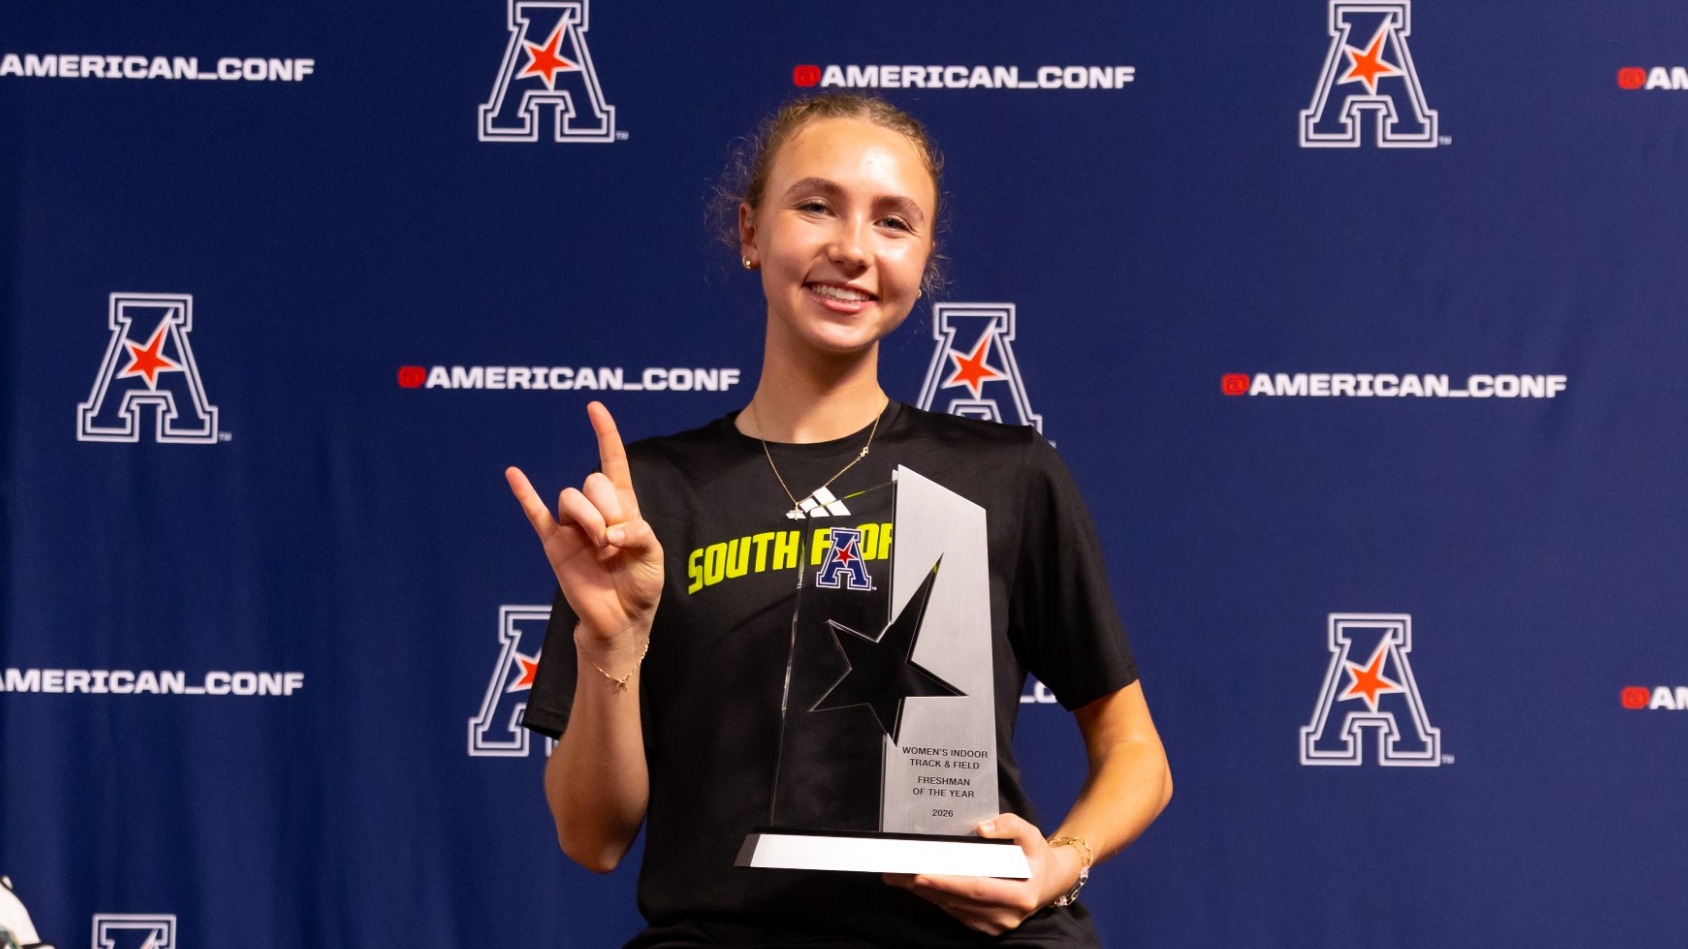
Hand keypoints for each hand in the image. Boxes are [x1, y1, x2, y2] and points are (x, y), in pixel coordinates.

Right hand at [506, 401, 664, 655]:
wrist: (620, 622)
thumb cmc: (641, 587)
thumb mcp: (653, 556)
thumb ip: (638, 532)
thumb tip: (611, 528)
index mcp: (623, 508)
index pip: (613, 463)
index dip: (605, 435)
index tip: (595, 408)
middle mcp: (595, 511)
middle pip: (591, 482)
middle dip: (607, 507)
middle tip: (616, 539)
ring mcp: (572, 527)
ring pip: (570, 498)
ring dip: (588, 518)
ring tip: (600, 546)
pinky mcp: (555, 544)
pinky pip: (536, 513)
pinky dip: (524, 493)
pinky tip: (514, 473)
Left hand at [884, 813, 1077, 935]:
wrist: (1051, 882)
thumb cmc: (1036, 854)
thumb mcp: (1030, 832)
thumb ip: (1009, 825)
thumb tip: (981, 828)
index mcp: (1022, 894)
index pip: (977, 888)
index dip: (947, 882)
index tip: (921, 873)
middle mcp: (1009, 915)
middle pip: (959, 901)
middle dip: (925, 887)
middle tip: (897, 874)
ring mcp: (998, 926)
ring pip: (954, 909)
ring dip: (925, 894)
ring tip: (900, 878)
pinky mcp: (988, 928)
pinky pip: (957, 913)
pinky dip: (937, 899)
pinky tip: (919, 887)